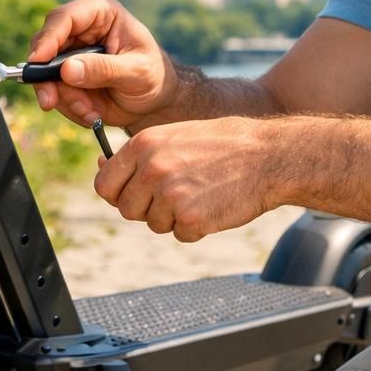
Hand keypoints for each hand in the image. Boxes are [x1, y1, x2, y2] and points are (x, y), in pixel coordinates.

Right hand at [26, 0, 176, 128]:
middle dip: (47, 78)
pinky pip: (52, 91)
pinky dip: (69, 107)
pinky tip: (91, 113)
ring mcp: (70, 52)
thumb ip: (104, 70)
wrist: (154, 100)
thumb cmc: (154, 76)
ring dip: (65, 99)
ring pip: (45, 73)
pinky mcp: (65, 75)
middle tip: (51, 102)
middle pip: (45, 45)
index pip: (65, 17)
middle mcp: (80, 28)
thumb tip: (68, 70)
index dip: (48, 38)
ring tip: (92, 112)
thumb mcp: (137, 72)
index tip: (38, 61)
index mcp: (101, 12)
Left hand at [93, 118, 284, 242]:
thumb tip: (101, 168)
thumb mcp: (175, 135)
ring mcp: (171, 195)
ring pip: (155, 224)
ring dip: (175, 218)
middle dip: (148, 209)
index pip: (105, 184)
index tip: (133, 195)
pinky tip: (214, 205)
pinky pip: (181, 235)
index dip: (118, 195)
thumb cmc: (225, 144)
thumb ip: (141, 154)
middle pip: (128, 209)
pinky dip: (196, 228)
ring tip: (202, 194)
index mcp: (144, 144)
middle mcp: (152, 169)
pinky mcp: (192, 218)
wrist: (269, 155)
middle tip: (177, 196)